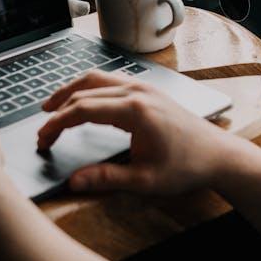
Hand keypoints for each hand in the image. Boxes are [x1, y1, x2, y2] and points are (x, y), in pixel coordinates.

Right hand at [38, 70, 225, 195]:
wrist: (217, 154)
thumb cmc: (186, 166)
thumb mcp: (145, 179)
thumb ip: (106, 178)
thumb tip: (74, 182)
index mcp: (135, 111)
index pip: (83, 109)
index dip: (57, 124)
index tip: (43, 139)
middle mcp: (137, 92)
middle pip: (85, 89)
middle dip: (59, 107)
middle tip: (43, 128)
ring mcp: (144, 87)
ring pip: (97, 78)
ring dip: (72, 90)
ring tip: (52, 106)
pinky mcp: (148, 90)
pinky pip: (111, 79)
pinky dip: (90, 87)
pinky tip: (83, 99)